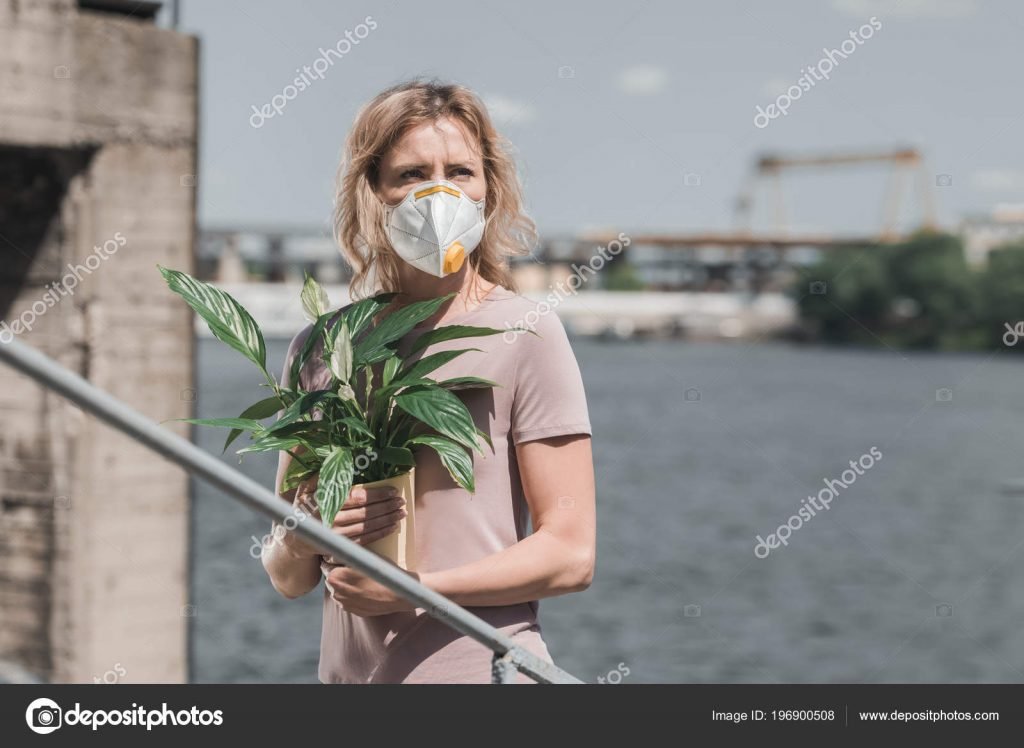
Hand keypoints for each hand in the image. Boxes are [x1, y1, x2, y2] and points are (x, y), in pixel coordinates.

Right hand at [278, 479, 404, 557]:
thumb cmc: (303, 507)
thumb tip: (338, 456)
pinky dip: (380, 534)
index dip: (376, 494)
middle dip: (386, 506)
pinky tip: (392, 527)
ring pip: (367, 527)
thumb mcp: (306, 488)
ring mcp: (336, 536)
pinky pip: (364, 541)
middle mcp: (331, 520)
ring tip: (401, 512)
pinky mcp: (340, 547)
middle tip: (401, 501)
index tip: (392, 490)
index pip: (356, 497)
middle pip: (365, 513)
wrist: (294, 538)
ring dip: (387, 520)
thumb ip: (322, 475)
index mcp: (325, 502)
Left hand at [322, 564, 419, 616]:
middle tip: (351, 566)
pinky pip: (347, 600)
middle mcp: (335, 592)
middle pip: (331, 578)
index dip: (334, 559)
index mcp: (335, 576)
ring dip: (344, 584)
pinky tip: (363, 588)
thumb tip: (338, 548)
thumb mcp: (366, 557)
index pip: (326, 564)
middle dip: (338, 572)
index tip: (342, 556)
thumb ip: (348, 555)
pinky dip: (351, 594)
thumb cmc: (383, 572)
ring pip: (338, 590)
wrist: (399, 594)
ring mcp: (344, 604)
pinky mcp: (353, 611)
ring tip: (359, 578)